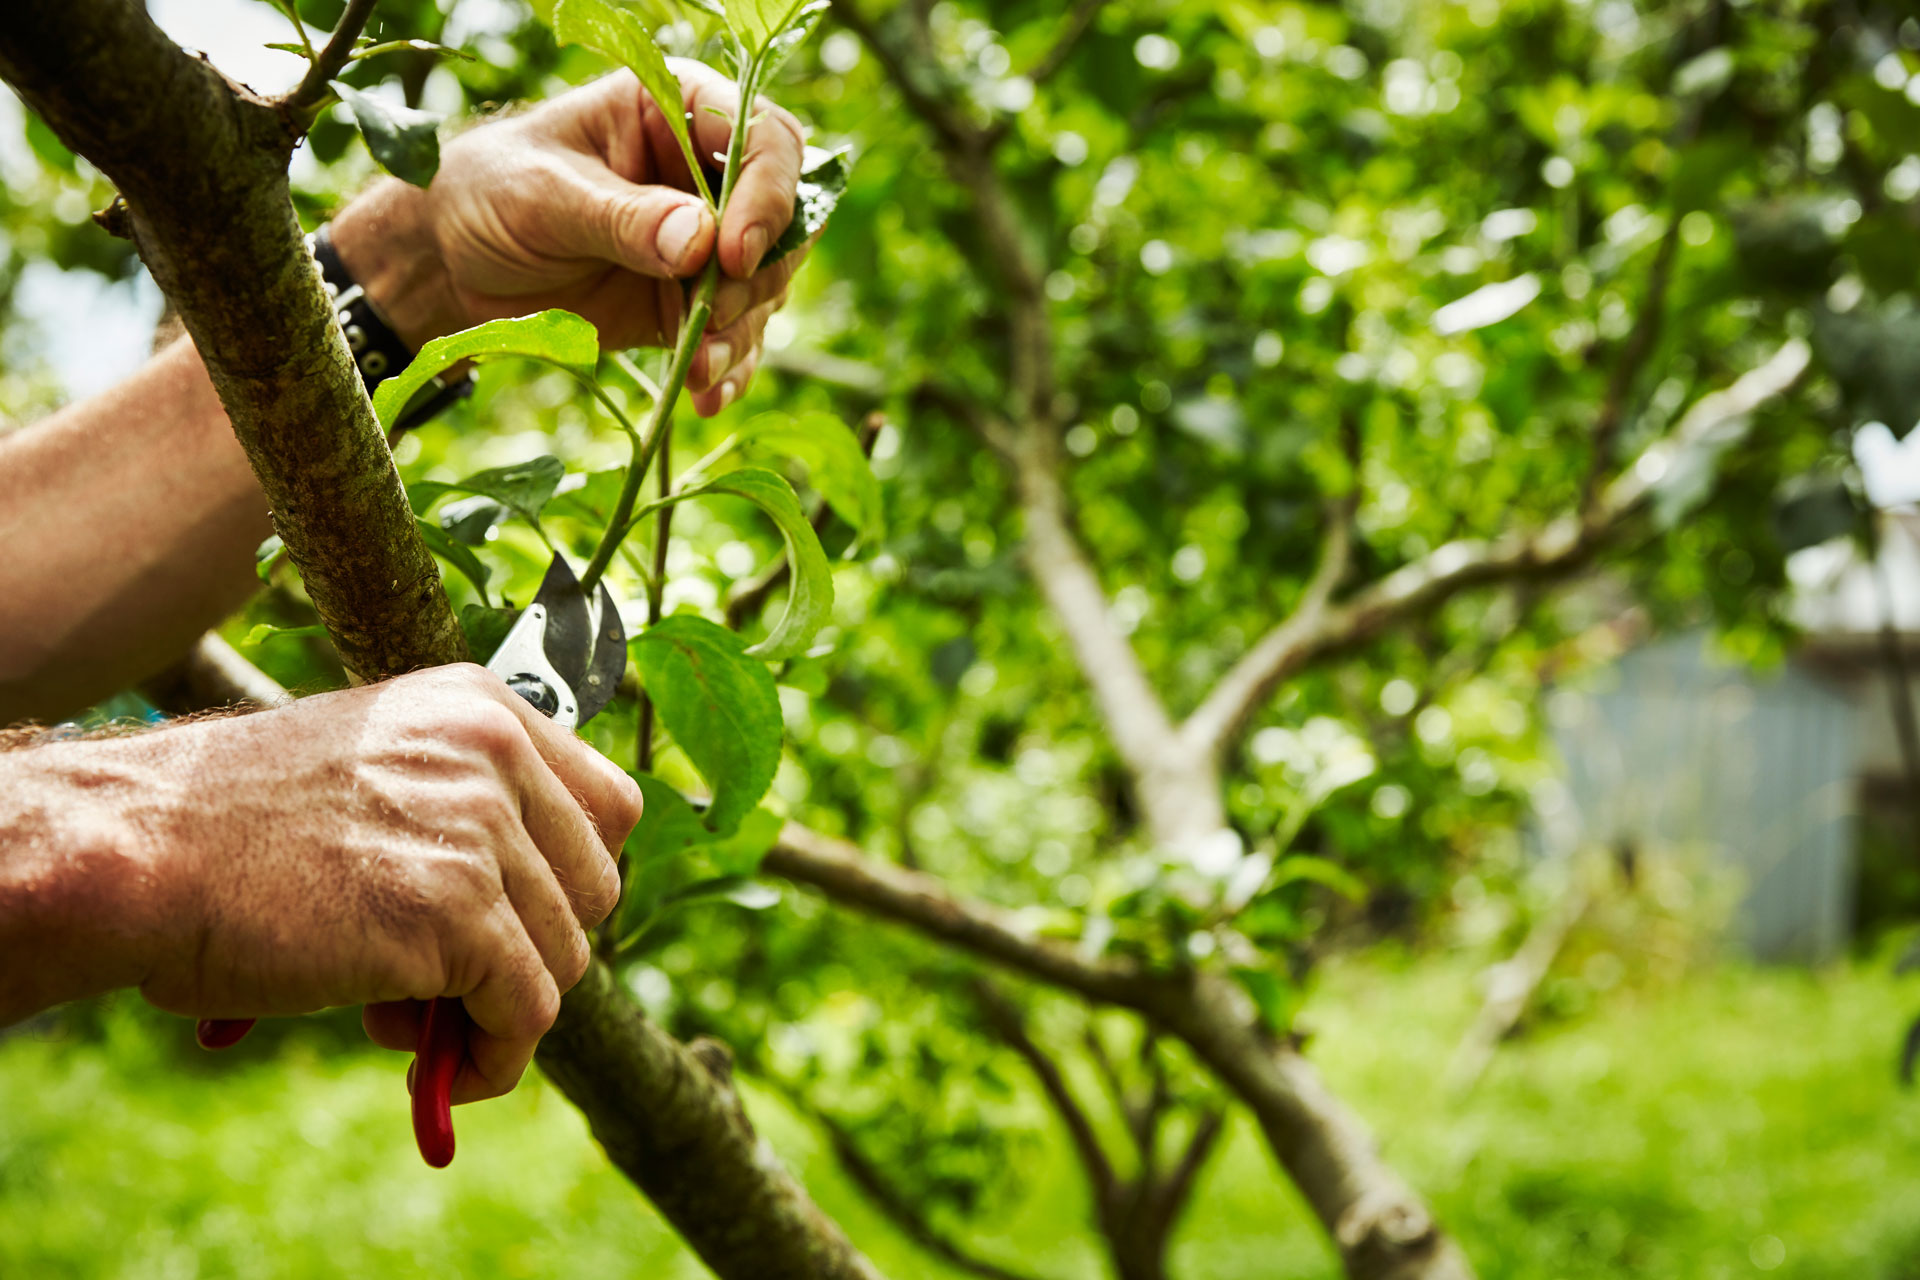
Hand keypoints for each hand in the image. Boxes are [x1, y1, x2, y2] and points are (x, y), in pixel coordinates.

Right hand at [100, 666, 638, 1102]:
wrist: (139, 850)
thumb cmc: (235, 826)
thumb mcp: (376, 769)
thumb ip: (466, 809)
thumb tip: (545, 918)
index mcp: (481, 706)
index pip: (610, 806)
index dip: (572, 879)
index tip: (521, 923)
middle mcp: (495, 752)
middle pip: (597, 886)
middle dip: (534, 948)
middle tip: (447, 980)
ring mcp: (480, 828)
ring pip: (565, 956)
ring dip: (496, 1008)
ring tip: (402, 1015)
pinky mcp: (458, 912)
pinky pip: (526, 1012)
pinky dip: (494, 1060)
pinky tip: (436, 1075)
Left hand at [332, 63, 812, 416]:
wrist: (454, 260)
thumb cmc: (489, 194)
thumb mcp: (543, 196)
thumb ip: (621, 217)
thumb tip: (699, 241)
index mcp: (675, 111)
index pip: (763, 139)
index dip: (767, 195)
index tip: (733, 254)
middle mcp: (706, 175)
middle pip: (785, 219)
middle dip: (757, 277)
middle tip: (709, 319)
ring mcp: (705, 243)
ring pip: (768, 285)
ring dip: (742, 332)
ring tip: (697, 368)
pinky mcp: (692, 301)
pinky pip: (736, 337)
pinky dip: (728, 369)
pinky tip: (704, 395)